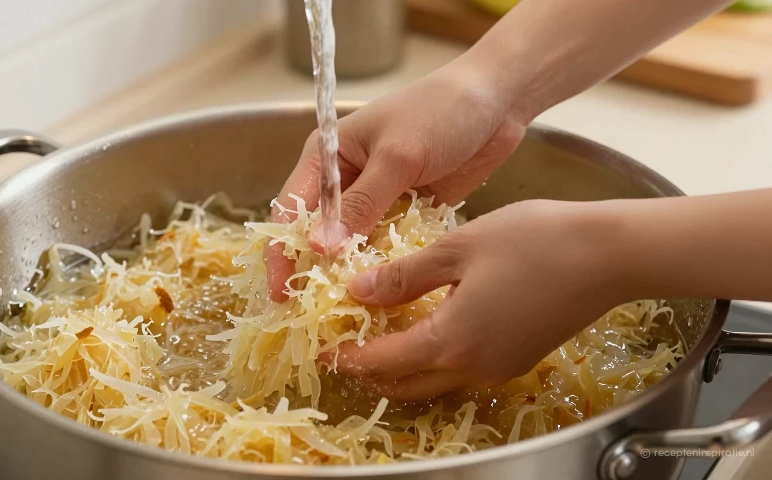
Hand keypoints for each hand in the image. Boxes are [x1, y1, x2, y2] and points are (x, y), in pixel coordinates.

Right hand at [266, 57, 528, 300]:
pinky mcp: (406, 212)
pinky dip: (385, 267)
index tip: (279, 293)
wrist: (497, 101)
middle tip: (313, 315)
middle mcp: (346, 181)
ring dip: (352, 274)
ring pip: (353, 246)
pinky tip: (386, 297)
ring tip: (348, 315)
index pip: (291, 210)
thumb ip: (361, 203)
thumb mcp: (398, 156)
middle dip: (315, 271)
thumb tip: (319, 247)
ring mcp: (377, 199)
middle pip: (318, 234)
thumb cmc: (441, 111)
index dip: (282, 252)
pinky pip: (387, 247)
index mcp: (328, 156)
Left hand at [333, 200, 625, 400]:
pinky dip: (435, 358)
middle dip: (372, 371)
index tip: (327, 349)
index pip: (384, 362)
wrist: (608, 255)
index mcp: (451, 341)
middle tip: (349, 348)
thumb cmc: (534, 241)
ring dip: (404, 368)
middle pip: (407, 384)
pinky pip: (464, 369)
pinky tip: (430, 328)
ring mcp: (500, 368)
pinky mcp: (519, 359)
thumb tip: (357, 292)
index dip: (351, 357)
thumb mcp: (458, 249)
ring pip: (436, 380)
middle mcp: (474, 367)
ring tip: (383, 338)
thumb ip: (403, 276)